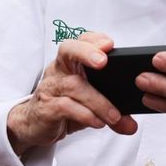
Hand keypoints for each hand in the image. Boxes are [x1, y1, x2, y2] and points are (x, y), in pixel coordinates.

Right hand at [6, 31, 136, 154]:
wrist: (33, 125)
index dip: (93, 40)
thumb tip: (132, 125)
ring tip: (114, 116)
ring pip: (74, 85)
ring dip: (99, 101)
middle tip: (103, 62)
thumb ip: (112, 113)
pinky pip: (65, 106)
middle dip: (87, 52)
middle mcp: (59, 70)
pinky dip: (85, 114)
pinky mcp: (46, 107)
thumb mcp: (90, 106)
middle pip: (68, 50)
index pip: (80, 41)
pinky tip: (98, 122)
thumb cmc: (63, 106)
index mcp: (70, 63)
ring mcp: (51, 87)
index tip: (109, 44)